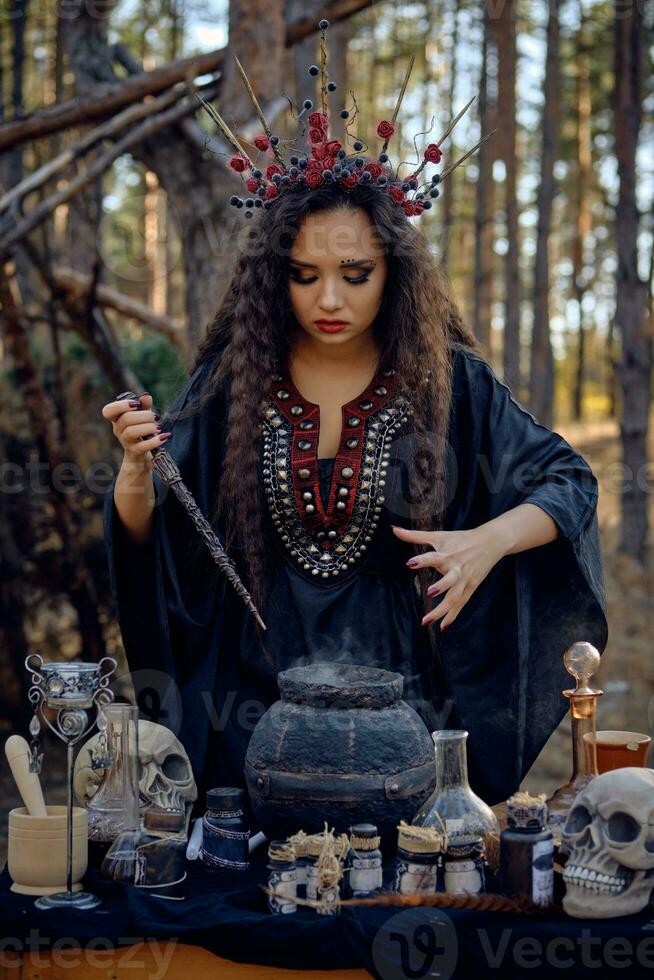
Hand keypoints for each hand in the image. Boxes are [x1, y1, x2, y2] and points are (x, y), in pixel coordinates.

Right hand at [102, 392, 169, 471]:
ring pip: (131, 432)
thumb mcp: (143, 417)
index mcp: (117, 419)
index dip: (121, 405)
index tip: (136, 404)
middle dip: (144, 415)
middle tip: (156, 417)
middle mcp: (118, 430)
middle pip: (126, 419)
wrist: (141, 456)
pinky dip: (156, 440)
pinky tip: (165, 436)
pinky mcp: (135, 452)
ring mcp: (125, 442)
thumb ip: (144, 406)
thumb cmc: (141, 432)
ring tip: (159, 427)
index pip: (108, 411)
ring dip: (149, 427)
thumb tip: (146, 396)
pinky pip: (143, 446)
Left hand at [391, 524, 507, 630]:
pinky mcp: (471, 588)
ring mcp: (465, 580)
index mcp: (447, 555)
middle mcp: (457, 569)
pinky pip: (461, 604)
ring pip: (454, 598)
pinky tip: (442, 627)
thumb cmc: (461, 538)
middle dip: (440, 586)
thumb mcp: (438, 536)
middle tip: (428, 592)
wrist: (490, 542)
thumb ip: (415, 535)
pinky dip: (452, 616)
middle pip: (449, 581)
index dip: (422, 560)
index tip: (409, 563)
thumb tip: (393, 529)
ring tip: (426, 621)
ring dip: (441, 610)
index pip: (433, 557)